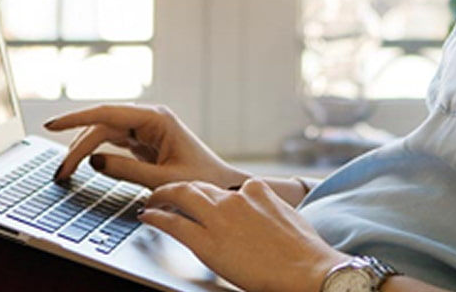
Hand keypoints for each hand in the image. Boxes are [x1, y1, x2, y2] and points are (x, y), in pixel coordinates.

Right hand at [44, 103, 247, 187]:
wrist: (222, 187)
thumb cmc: (202, 181)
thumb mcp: (163, 180)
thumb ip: (127, 171)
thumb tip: (94, 161)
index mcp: (156, 119)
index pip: (107, 114)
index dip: (76, 119)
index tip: (52, 126)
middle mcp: (149, 119)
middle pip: (102, 125)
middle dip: (77, 146)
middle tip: (60, 173)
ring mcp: (146, 130)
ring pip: (105, 133)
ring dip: (84, 149)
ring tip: (65, 172)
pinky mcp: (144, 142)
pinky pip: (113, 142)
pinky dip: (95, 153)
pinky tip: (82, 163)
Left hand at [140, 179, 349, 291]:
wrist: (307, 270)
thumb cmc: (304, 252)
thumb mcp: (288, 216)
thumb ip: (268, 209)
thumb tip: (262, 216)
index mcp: (257, 190)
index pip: (225, 188)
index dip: (210, 195)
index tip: (203, 198)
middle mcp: (234, 198)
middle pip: (198, 186)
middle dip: (180, 189)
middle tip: (167, 193)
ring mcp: (218, 217)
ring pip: (181, 196)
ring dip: (163, 196)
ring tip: (153, 200)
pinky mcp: (205, 241)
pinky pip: (172, 223)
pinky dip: (156, 216)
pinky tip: (149, 215)